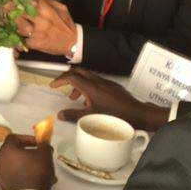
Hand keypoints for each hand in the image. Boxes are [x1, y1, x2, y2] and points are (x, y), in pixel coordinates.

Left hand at [0, 134, 56, 189]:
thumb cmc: (35, 172)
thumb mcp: (45, 154)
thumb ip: (44, 145)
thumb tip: (44, 144)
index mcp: (7, 150)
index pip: (14, 137)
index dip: (27, 138)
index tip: (37, 143)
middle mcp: (1, 161)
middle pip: (15, 153)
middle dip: (31, 154)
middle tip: (41, 156)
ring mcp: (2, 175)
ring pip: (18, 166)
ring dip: (30, 166)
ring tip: (44, 171)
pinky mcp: (6, 186)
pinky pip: (17, 177)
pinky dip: (27, 176)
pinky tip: (39, 181)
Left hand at [7, 0, 76, 54]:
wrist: (73, 43)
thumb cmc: (66, 25)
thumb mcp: (62, 9)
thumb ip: (49, 2)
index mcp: (49, 11)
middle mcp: (42, 21)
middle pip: (23, 11)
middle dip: (12, 6)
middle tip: (5, 3)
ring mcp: (38, 33)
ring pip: (19, 25)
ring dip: (10, 21)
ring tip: (3, 18)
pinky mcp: (35, 43)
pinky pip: (21, 39)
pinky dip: (14, 36)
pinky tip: (8, 33)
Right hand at [50, 67, 168, 130]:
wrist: (137, 114)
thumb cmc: (115, 116)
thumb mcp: (92, 117)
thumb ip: (74, 115)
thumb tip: (60, 115)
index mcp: (91, 87)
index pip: (71, 77)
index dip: (60, 80)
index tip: (53, 85)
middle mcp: (98, 82)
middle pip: (79, 72)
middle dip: (67, 77)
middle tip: (61, 86)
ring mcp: (106, 83)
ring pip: (87, 77)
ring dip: (78, 84)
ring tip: (75, 98)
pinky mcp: (112, 87)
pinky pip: (96, 82)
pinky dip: (88, 87)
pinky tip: (90, 101)